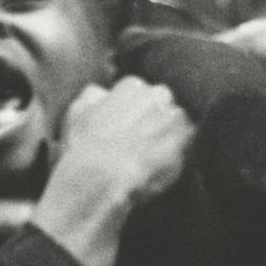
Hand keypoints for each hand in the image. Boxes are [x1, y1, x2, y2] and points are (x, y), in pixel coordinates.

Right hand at [32, 78, 193, 265]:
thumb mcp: (76, 112)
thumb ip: (93, 95)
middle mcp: (158, 95)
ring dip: (169, 134)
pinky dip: (180, 152)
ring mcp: (175, 118)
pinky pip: (189, 143)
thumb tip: (102, 92)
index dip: (134, 110)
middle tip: (142, 140)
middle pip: (163, 102)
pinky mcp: (187, 143)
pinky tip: (164, 165)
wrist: (102, 180)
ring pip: (178, 122)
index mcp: (132, 86)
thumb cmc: (85, 149)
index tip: (128, 126)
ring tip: (154, 155)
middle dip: (155, 117)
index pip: (139, 91)